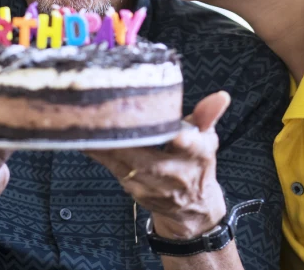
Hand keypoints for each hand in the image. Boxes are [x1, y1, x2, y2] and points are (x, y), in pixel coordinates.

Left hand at [86, 91, 230, 239]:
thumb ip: (207, 115)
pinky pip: (112, 169)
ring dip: (101, 145)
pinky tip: (85, 138)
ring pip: (121, 162)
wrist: (192, 207)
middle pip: (141, 154)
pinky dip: (99, 154)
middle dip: (118, 136)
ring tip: (83, 122)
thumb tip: (220, 96)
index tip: (153, 122)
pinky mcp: (134, 191)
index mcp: (195, 154)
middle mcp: (173, 173)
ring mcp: (152, 186)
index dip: (171, 135)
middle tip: (96, 113)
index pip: (185, 144)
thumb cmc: (197, 165)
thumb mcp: (206, 138)